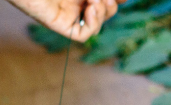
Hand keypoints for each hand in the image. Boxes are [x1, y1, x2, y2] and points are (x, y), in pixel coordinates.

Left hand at [8, 0, 124, 40]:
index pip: (106, 0)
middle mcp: (75, 2)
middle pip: (105, 11)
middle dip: (113, 4)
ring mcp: (67, 13)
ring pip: (96, 24)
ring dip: (104, 11)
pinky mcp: (58, 24)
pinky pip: (82, 35)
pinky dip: (93, 24)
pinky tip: (91, 9)